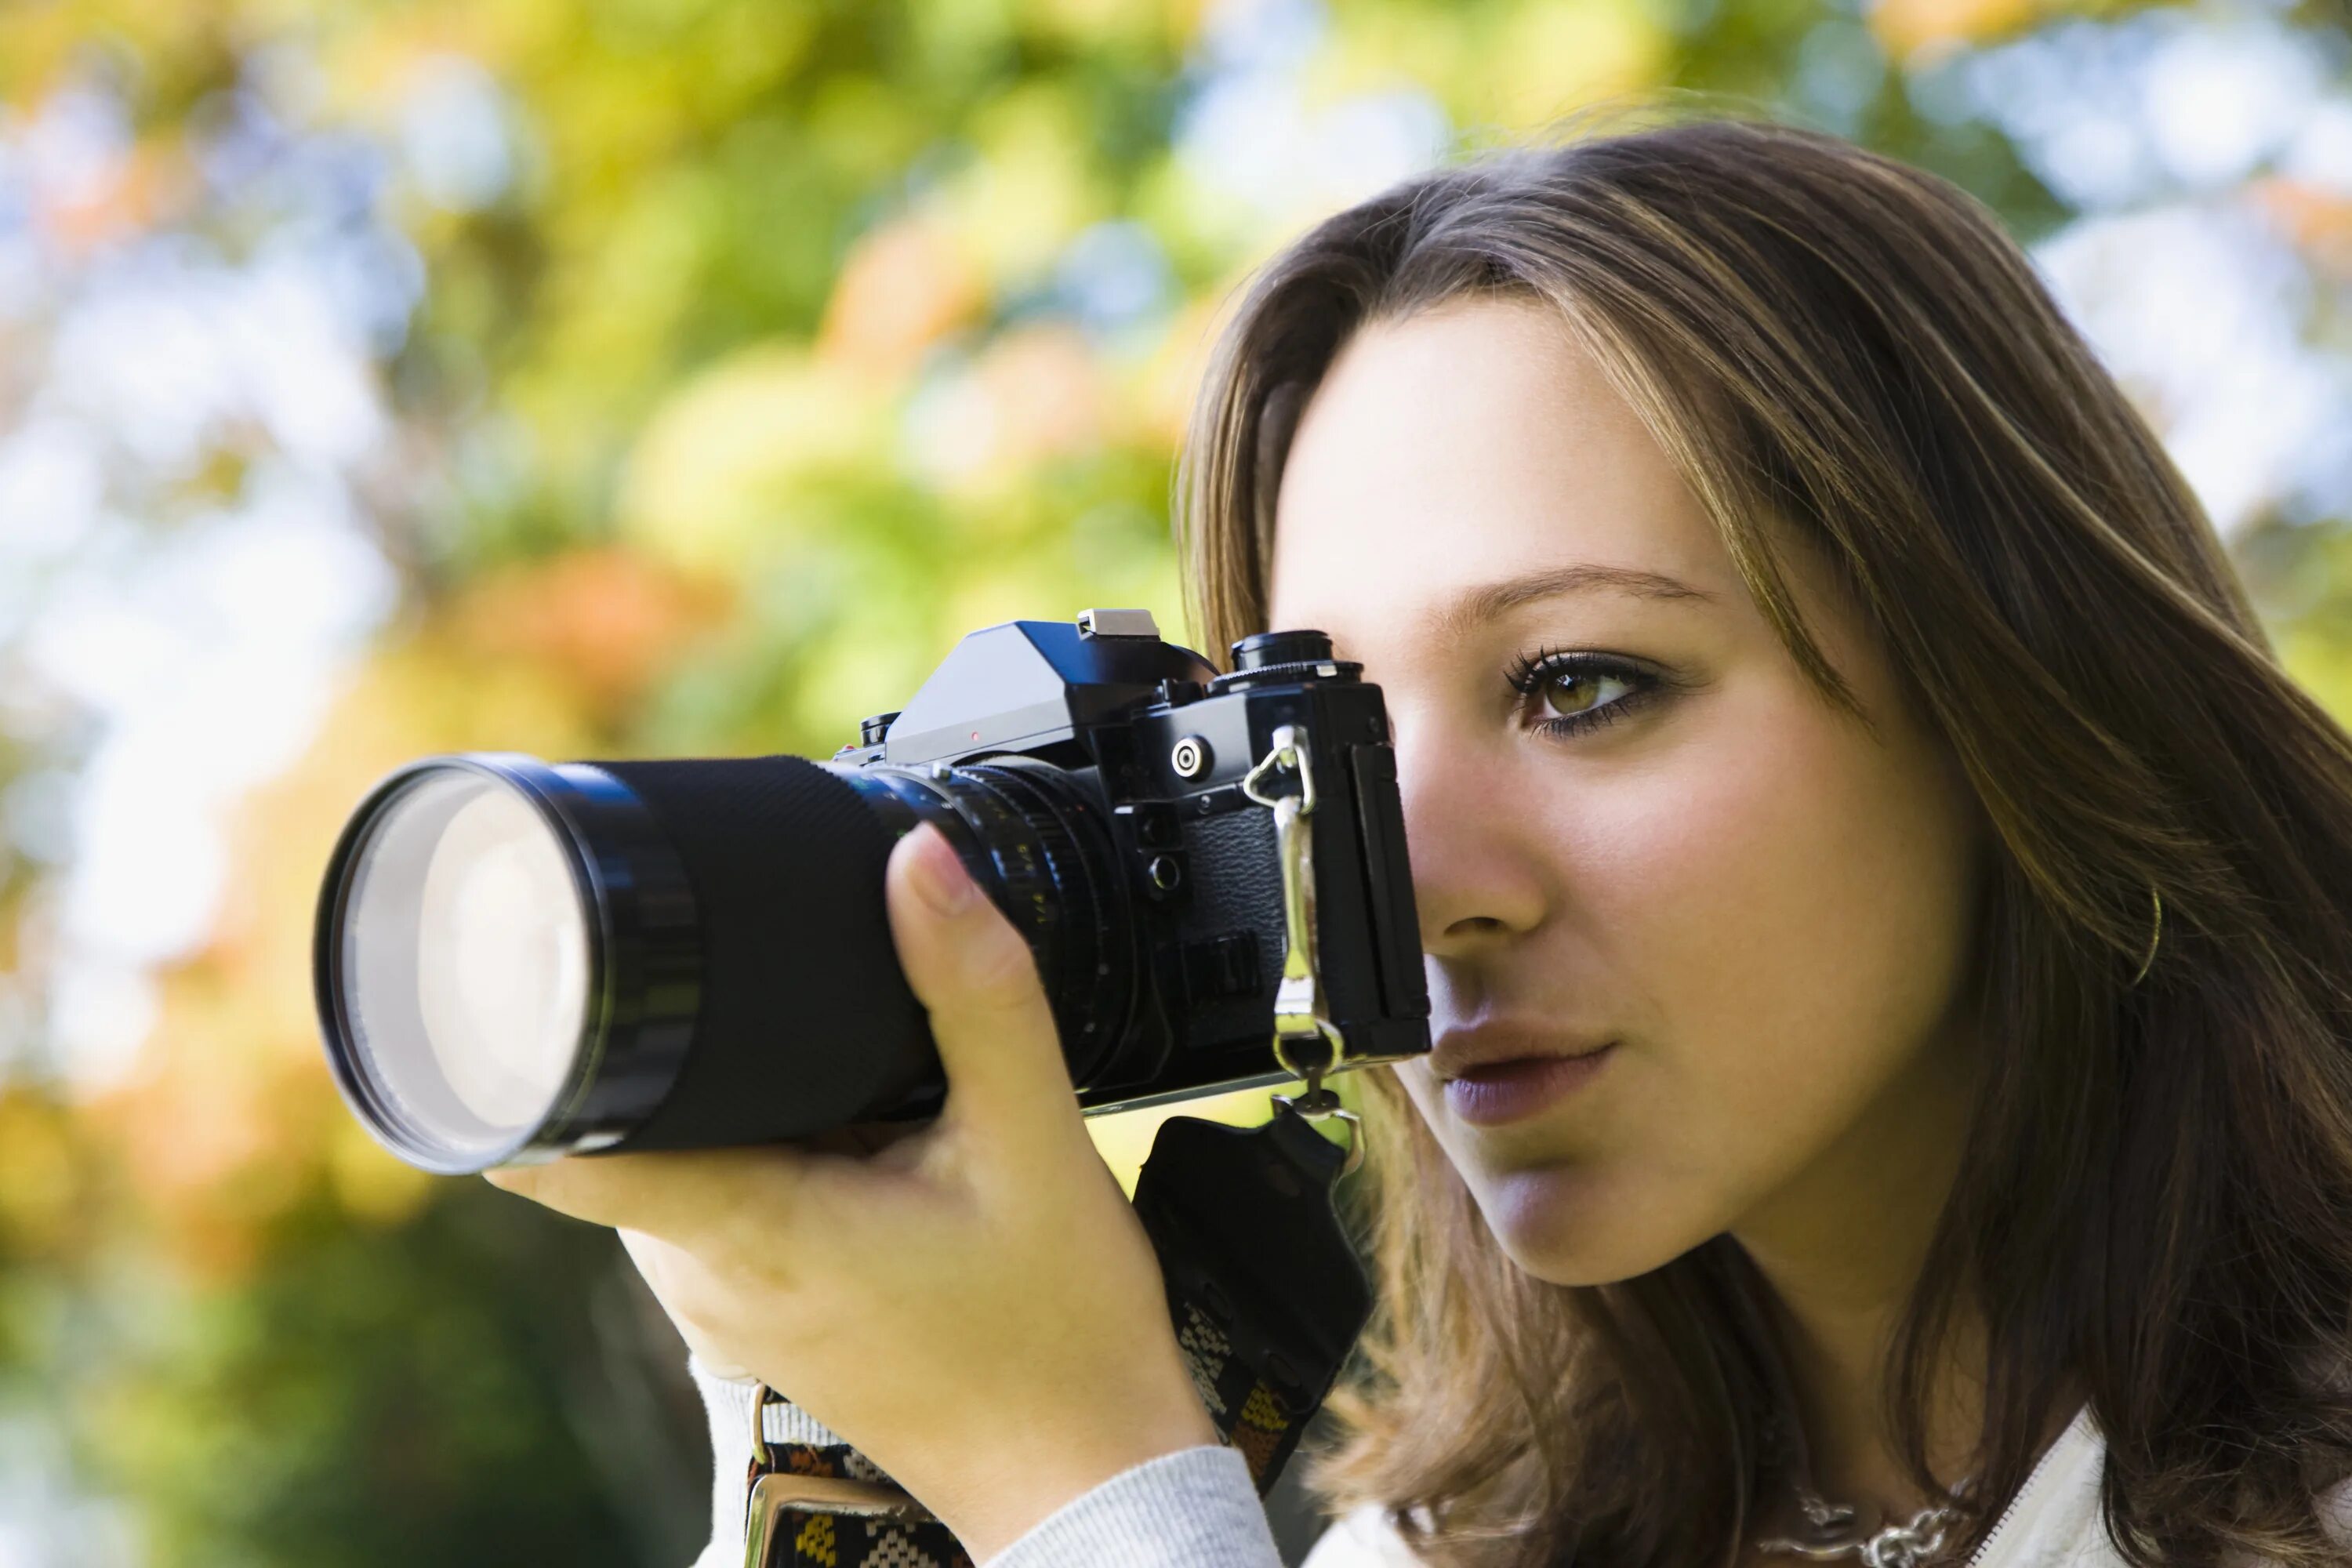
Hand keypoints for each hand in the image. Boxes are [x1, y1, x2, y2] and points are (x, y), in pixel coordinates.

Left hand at [483, 822, 1218, 1560]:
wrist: (1086, 1474)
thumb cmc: (1058, 1336)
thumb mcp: (1032, 1140)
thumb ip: (977, 990)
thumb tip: (920, 862)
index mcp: (748, 1230)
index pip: (560, 1148)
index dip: (526, 1052)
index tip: (538, 964)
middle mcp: (707, 1281)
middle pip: (623, 1127)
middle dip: (661, 1045)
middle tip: (737, 969)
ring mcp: (729, 1309)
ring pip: (677, 1162)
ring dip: (720, 1100)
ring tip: (821, 1057)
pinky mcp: (764, 1318)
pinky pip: (722, 1205)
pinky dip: (760, 1151)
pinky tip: (850, 1132)